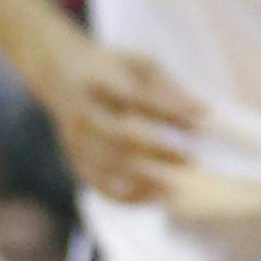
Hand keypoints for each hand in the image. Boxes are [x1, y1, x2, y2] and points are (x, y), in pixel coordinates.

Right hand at [47, 42, 206, 202]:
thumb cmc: (112, 65)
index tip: (200, 121)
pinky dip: (123, 195)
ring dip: (142, 180)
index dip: (168, 111)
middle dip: (157, 151)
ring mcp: (74, 138)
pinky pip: (96, 183)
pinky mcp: (72, 157)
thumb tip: (203, 112)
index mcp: (99, 80)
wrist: (58, 71)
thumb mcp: (140, 63)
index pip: (137, 98)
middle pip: (119, 136)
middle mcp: (82, 111)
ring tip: (175, 188)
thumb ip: (169, 86)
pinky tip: (152, 198)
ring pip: (107, 166)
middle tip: (192, 159)